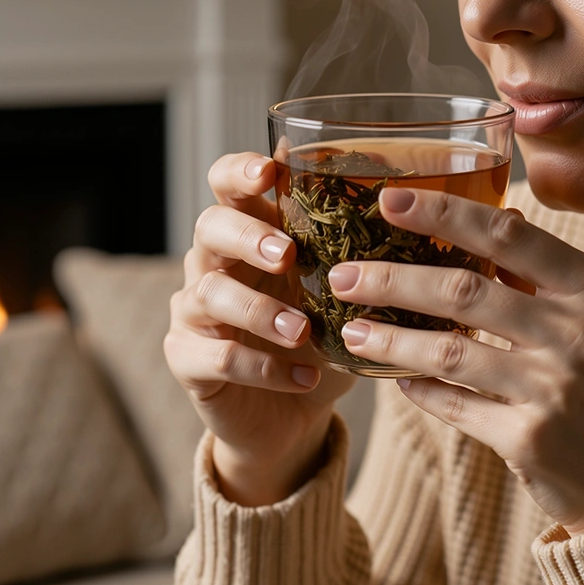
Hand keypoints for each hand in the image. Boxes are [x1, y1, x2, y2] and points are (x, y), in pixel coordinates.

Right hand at [164, 152, 355, 504]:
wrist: (294, 413)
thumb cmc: (322, 333)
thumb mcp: (343, 286)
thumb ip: (352, 242)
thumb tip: (395, 188)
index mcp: (248, 230)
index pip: (225, 183)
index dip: (240, 171)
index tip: (269, 173)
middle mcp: (211, 261)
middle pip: (209, 227)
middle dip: (248, 237)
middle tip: (288, 256)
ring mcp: (194, 310)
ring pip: (209, 293)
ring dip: (260, 310)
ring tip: (302, 331)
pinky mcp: (188, 360)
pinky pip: (217, 357)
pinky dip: (264, 367)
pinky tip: (305, 377)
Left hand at [330, 187, 583, 534]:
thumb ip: (550, 276)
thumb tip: (493, 226)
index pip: (507, 233)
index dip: (442, 212)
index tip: (389, 200)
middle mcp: (577, 330)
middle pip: (463, 289)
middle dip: (391, 278)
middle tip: (342, 275)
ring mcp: (555, 386)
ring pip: (448, 350)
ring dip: (390, 339)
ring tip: (350, 332)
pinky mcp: (533, 439)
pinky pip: (456, 405)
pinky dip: (419, 390)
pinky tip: (394, 380)